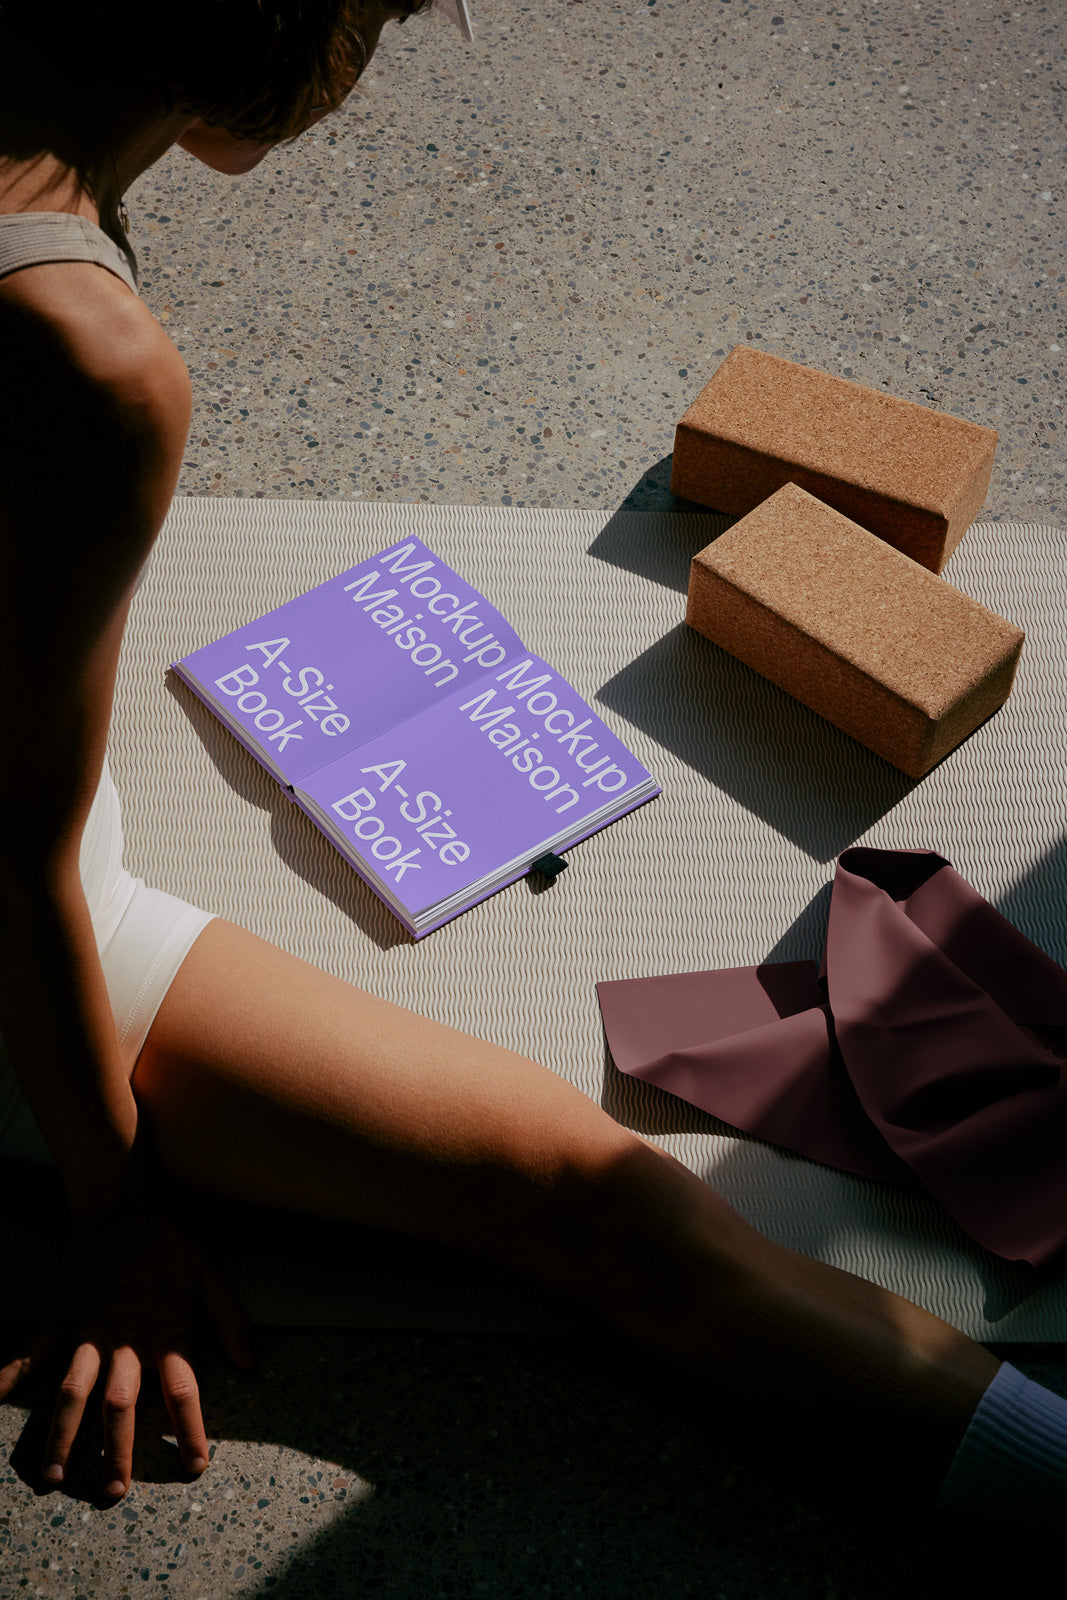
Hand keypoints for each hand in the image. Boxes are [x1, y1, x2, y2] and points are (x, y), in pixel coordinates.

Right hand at [0, 1202, 253, 1497]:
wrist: (121, 1201)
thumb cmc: (169, 1238)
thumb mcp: (210, 1274)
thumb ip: (230, 1320)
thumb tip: (251, 1366)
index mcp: (166, 1333)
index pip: (183, 1392)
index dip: (190, 1430)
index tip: (194, 1467)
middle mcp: (126, 1341)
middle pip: (121, 1405)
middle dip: (117, 1451)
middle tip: (113, 1493)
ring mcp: (89, 1333)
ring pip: (73, 1393)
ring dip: (62, 1436)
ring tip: (53, 1477)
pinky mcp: (61, 1319)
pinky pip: (32, 1354)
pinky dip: (9, 1377)